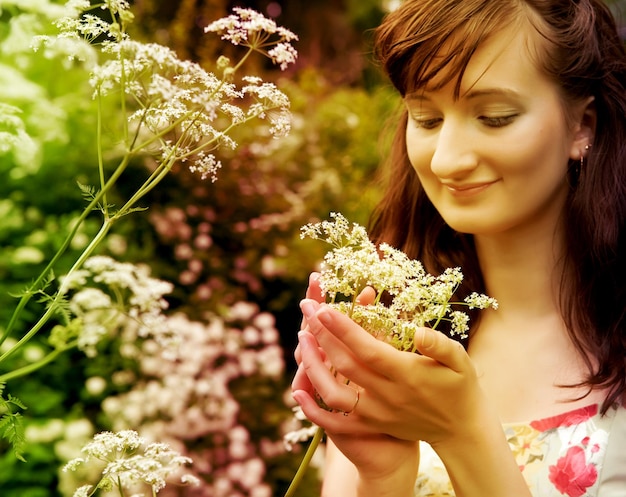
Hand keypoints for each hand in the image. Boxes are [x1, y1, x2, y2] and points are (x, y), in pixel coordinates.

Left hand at [293, 300, 487, 448]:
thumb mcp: (460, 361)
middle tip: (307, 308)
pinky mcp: (371, 424)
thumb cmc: (460, 386)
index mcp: (407, 374)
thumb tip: (419, 332)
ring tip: (302, 338)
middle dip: (322, 334)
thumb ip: (440, 346)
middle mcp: (388, 395)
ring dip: (313, 366)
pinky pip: (336, 420)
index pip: (368, 349)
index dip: (343, 329)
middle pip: (345, 365)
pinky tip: (298, 391)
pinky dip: (313, 408)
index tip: (324, 308)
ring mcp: (377, 413)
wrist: (460, 428)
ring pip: (334, 393)